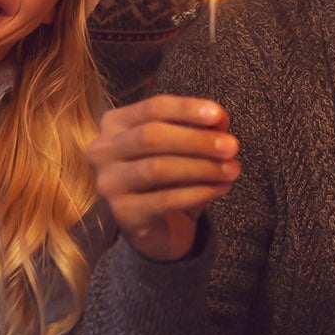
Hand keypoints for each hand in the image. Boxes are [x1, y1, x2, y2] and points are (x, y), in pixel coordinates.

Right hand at [87, 95, 240, 262]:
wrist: (160, 226)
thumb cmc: (172, 176)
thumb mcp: (187, 146)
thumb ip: (201, 127)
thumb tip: (220, 118)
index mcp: (115, 123)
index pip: (152, 107)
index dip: (186, 109)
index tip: (218, 115)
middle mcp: (102, 150)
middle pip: (151, 136)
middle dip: (196, 140)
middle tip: (232, 146)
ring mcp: (108, 184)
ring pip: (157, 168)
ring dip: (201, 167)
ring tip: (232, 169)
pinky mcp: (122, 214)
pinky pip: (164, 200)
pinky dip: (197, 192)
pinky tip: (220, 188)